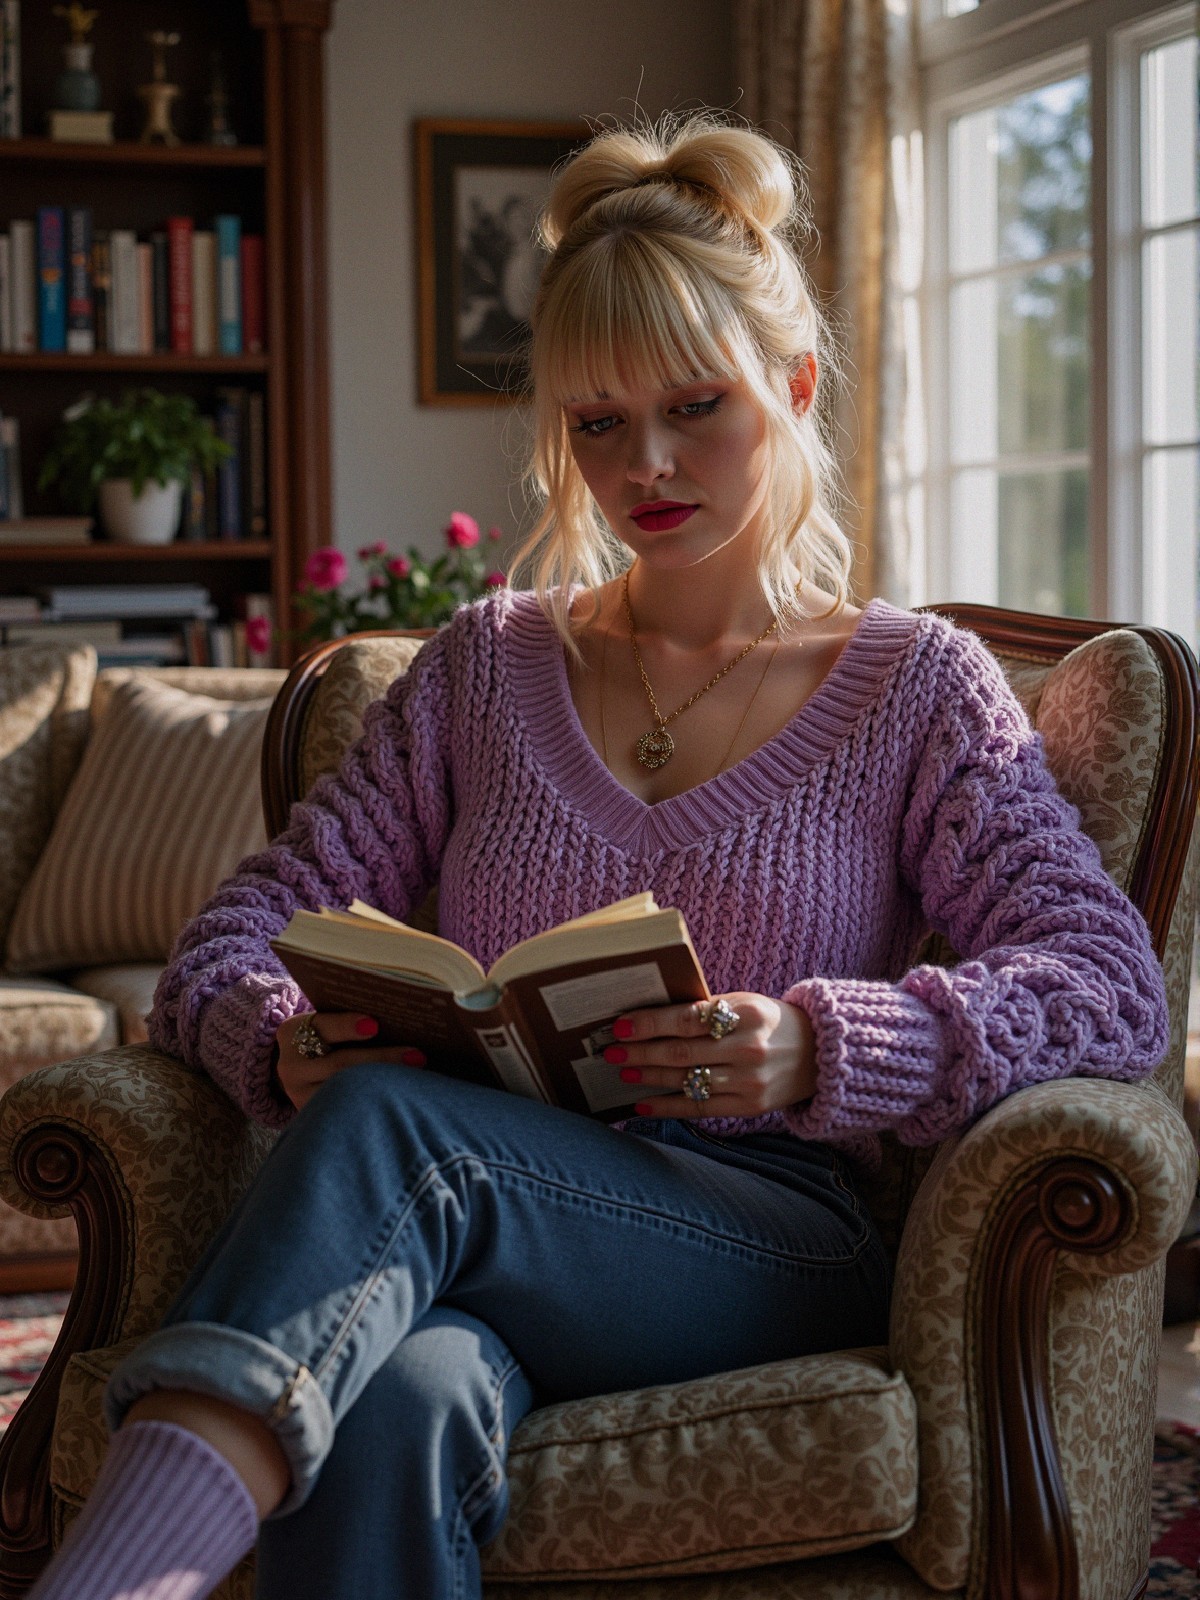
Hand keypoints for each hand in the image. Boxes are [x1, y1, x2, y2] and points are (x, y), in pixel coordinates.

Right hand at [274, 1013, 425, 1111]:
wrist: (305, 1074)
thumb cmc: (330, 1040)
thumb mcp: (329, 1025)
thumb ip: (352, 1020)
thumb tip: (401, 1015)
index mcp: (292, 1032)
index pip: (322, 1026)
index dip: (347, 1026)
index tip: (374, 1025)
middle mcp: (291, 1068)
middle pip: (340, 1064)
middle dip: (382, 1059)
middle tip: (418, 1055)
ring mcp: (301, 1097)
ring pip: (346, 1093)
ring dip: (386, 1085)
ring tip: (419, 1079)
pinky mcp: (317, 1120)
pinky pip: (351, 1115)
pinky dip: (379, 1106)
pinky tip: (405, 1101)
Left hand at [603, 993, 816, 1119]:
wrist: (819, 1053)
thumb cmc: (769, 1021)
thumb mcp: (744, 1004)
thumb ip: (705, 1011)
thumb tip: (650, 1018)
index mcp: (746, 1013)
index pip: (688, 1019)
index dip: (651, 1023)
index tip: (621, 1025)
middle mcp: (748, 1048)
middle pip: (682, 1051)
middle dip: (641, 1051)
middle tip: (610, 1051)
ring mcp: (749, 1081)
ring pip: (687, 1080)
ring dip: (649, 1077)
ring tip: (622, 1073)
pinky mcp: (748, 1107)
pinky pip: (699, 1108)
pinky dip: (667, 1106)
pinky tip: (642, 1103)